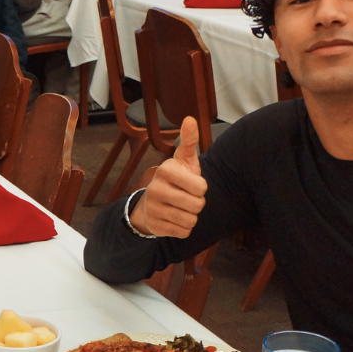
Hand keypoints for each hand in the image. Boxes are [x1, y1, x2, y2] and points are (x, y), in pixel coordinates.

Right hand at [130, 116, 205, 237]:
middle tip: (186, 198)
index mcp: (165, 170)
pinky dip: (183, 228)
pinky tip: (174, 219)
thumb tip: (190, 119)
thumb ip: (189, 141)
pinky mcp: (155, 226)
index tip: (190, 184)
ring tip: (180, 208)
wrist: (151, 204)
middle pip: (198, 205)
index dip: (201, 188)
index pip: (201, 187)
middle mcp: (155, 188)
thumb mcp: (183, 160)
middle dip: (197, 204)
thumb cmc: (175, 180)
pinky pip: (183, 232)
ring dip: (191, 216)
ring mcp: (153, 208)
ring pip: (191, 220)